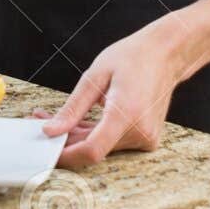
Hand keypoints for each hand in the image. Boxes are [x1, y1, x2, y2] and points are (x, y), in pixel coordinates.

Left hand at [38, 24, 180, 169]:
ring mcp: (147, 137)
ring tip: (57, 118)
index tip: (46, 148)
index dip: (66, 154)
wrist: (166, 54)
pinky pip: (113, 142)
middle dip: (66, 139)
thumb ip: (72, 108)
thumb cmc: (133, 58)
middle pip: (94, 149)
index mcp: (127, 113)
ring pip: (102, 146)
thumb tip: (51, 130)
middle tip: (42, 122)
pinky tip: (80, 121)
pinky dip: (95, 134)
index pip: (92, 150)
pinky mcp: (147, 138)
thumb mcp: (94, 77)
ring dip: (78, 136)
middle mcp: (140, 131)